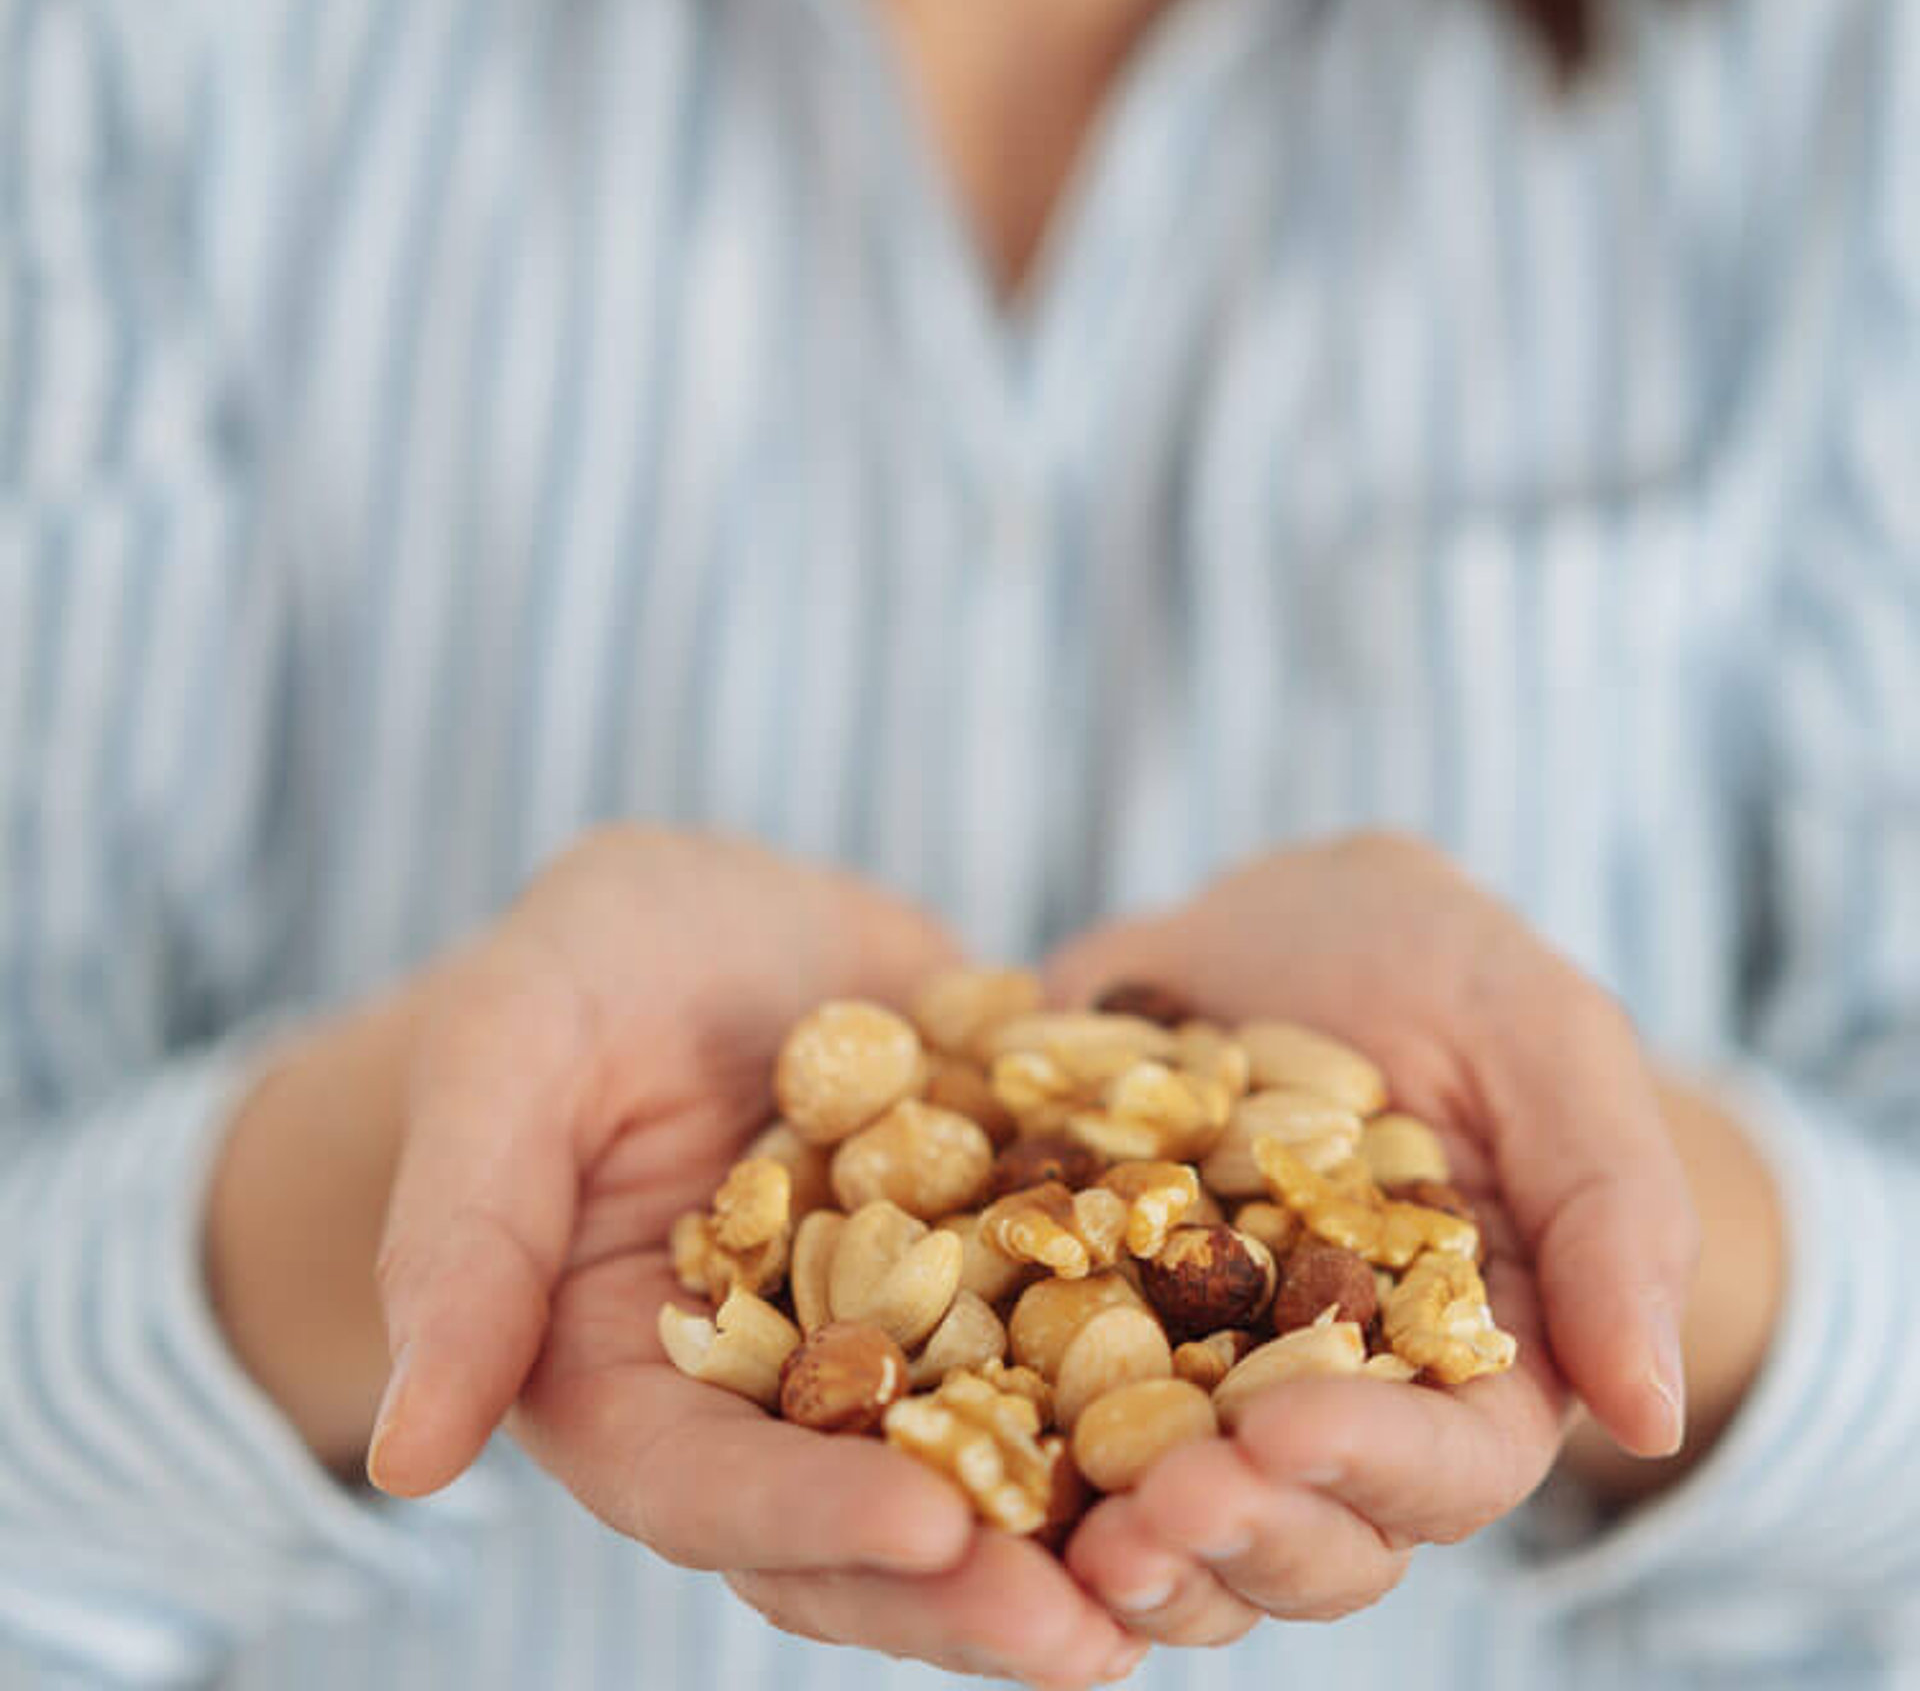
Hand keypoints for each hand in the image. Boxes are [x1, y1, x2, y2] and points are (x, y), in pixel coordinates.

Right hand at [371, 827, 1145, 1690]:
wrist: (710, 918)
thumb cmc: (572, 974)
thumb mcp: (507, 1056)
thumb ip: (463, 1237)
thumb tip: (406, 1451)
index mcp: (633, 1388)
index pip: (708, 1489)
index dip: (810, 1516)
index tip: (924, 1524)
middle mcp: (778, 1405)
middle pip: (869, 1530)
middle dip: (979, 1583)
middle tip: (1100, 1627)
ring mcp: (903, 1353)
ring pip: (997, 1473)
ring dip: (1096, 1528)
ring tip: (1211, 1553)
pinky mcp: (1007, 1277)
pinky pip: (1091, 1344)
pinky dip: (1171, 1380)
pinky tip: (1274, 1388)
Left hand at [1038, 832, 1698, 1647]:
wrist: (1285, 924)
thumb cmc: (1449, 972)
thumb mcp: (1544, 1038)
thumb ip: (1612, 1209)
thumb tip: (1655, 1411)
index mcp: (1469, 1369)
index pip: (1445, 1466)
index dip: (1368, 1466)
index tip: (1282, 1429)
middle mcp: (1328, 1411)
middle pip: (1299, 1535)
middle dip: (1226, 1534)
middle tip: (1144, 1508)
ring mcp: (1191, 1390)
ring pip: (1164, 1524)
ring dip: (1108, 1541)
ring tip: (1041, 1522)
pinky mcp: (1068, 1337)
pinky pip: (1027, 1425)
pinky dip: (986, 1451)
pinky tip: (925, 1447)